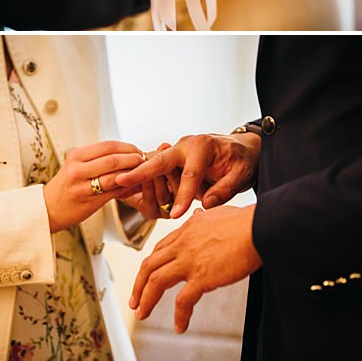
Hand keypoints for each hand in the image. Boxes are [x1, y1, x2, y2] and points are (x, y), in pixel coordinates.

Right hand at [43, 141, 145, 232]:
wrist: (47, 208)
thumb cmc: (68, 185)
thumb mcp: (77, 165)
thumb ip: (99, 158)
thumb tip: (130, 152)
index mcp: (76, 156)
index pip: (108, 146)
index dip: (128, 147)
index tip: (139, 151)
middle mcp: (77, 169)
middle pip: (113, 159)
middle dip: (134, 159)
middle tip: (145, 161)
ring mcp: (81, 187)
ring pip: (115, 177)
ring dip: (134, 174)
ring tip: (144, 173)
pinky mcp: (88, 202)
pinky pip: (114, 193)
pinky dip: (127, 188)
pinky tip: (135, 187)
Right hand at [115, 132, 260, 218]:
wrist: (240, 150)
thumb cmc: (241, 160)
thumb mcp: (240, 175)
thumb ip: (224, 189)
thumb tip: (205, 204)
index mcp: (203, 146)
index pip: (191, 174)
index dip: (183, 196)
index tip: (175, 215)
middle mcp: (186, 145)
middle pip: (160, 161)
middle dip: (141, 172)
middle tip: (120, 182)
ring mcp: (176, 151)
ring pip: (155, 167)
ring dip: (143, 181)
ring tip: (124, 193)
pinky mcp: (171, 160)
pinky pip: (155, 171)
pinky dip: (142, 180)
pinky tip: (126, 190)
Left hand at [130, 204, 261, 331]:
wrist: (261, 227)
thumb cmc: (248, 221)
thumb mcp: (220, 213)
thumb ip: (206, 217)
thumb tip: (198, 215)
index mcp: (189, 229)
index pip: (161, 248)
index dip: (151, 263)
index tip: (147, 274)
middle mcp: (185, 244)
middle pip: (150, 264)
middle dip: (138, 284)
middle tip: (135, 299)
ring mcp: (191, 261)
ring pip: (156, 282)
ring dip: (146, 299)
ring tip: (143, 313)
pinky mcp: (202, 277)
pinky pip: (183, 301)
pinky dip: (179, 316)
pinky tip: (180, 326)